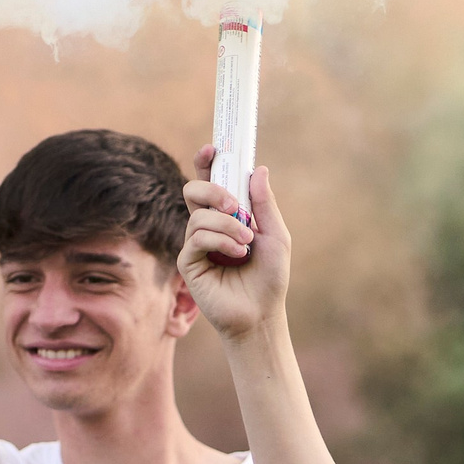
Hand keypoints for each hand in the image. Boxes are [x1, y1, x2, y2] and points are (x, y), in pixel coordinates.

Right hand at [178, 151, 290, 340]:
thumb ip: (264, 203)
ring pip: (198, 215)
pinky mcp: (188, 263)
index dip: (206, 163)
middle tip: (234, 205)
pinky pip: (196, 238)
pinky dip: (220, 241)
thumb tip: (258, 168)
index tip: (214, 149)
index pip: (210, 182)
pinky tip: (239, 255)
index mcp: (226, 216)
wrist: (262, 314)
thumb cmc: (269, 277)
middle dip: (212, 190)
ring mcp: (195, 244)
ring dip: (227, 225)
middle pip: (192, 190)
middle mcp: (207, 226)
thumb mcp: (276, 235)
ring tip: (248, 243)